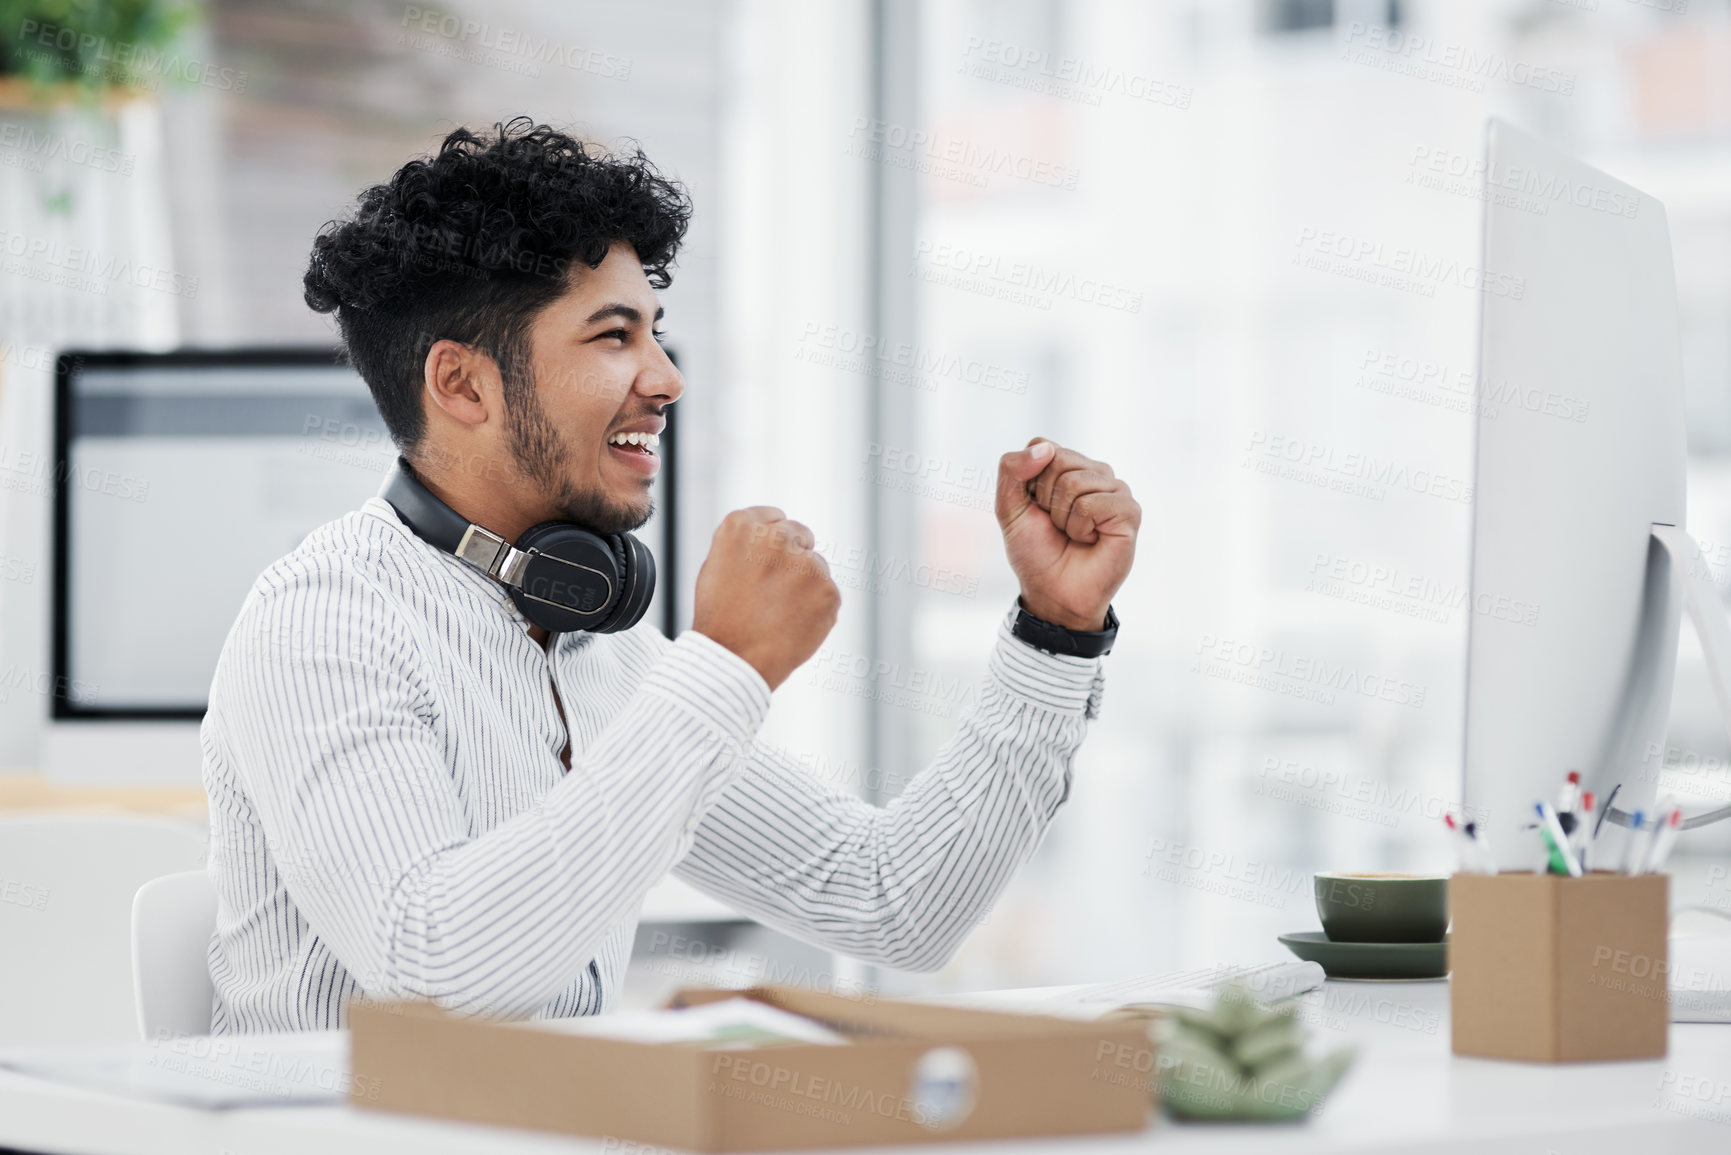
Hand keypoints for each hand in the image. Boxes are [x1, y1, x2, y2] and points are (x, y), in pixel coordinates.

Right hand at [691, 507, 840, 691]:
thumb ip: (747, 544)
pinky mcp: (828, 590)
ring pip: (815, 566)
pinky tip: (793, 625)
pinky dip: (817, 608)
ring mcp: (806, 563)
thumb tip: (776, 532)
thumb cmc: (720, 619)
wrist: (734, 661)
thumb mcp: (716, 566)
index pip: (774, 518)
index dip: (770, 542)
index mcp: (742, 526)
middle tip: (774, 591)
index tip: (764, 562)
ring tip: (778, 614)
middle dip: (792, 556)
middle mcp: (776, 537)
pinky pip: (828, 593)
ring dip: (805, 584)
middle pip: (799, 535)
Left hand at [995, 438, 1138, 631]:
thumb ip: (1012, 469)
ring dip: (1062, 517)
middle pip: (1058, 459)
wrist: (1053, 592)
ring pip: (1075, 482)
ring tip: (1073, 534)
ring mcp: (1115, 489)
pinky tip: (1090, 539)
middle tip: (1056, 524)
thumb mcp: (1008, 507)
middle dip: (1046, 499)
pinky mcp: (1129, 510)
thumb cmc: (1035, 551)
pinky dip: (1080, 527)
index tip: (1036, 508)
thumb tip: (1045, 449)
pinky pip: (1092, 503)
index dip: (1030, 482)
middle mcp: (1095, 473)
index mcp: (1069, 466)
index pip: (1042, 445)